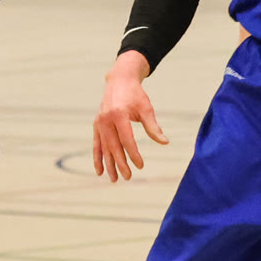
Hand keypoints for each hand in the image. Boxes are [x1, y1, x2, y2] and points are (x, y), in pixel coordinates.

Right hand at [92, 52, 167, 182]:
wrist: (119, 81)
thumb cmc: (136, 95)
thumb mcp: (146, 109)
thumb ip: (153, 127)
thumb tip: (164, 142)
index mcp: (119, 114)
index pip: (126, 139)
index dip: (133, 154)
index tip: (140, 166)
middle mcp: (106, 120)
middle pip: (114, 146)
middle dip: (120, 163)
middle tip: (128, 177)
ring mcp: (99, 123)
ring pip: (104, 148)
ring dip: (108, 164)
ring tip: (114, 179)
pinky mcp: (96, 125)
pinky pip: (96, 144)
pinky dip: (97, 158)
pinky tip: (100, 171)